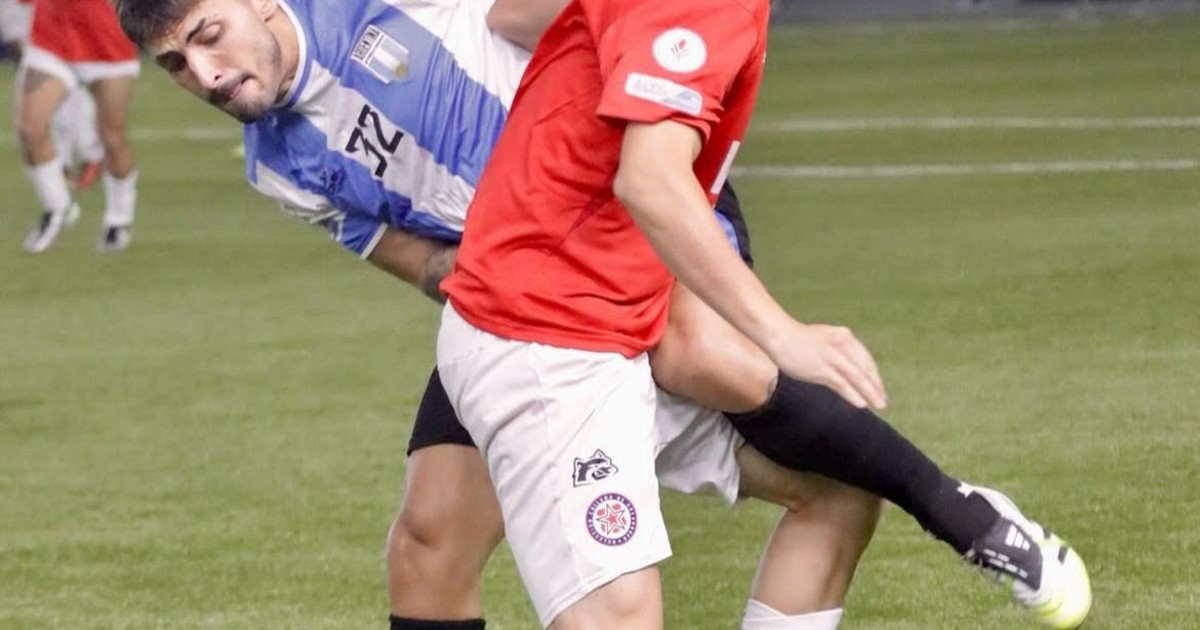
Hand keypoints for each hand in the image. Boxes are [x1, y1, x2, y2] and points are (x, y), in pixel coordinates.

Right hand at [767, 321, 888, 409]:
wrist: (779, 335)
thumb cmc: (798, 338)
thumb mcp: (824, 339)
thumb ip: (838, 350)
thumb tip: (848, 368)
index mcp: (844, 336)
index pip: (865, 359)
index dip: (874, 375)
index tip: (879, 388)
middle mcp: (842, 345)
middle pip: (865, 369)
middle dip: (876, 386)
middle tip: (883, 401)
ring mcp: (832, 357)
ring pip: (857, 378)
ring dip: (870, 392)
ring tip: (879, 405)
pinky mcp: (821, 369)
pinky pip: (842, 384)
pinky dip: (853, 394)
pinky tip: (861, 403)